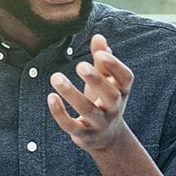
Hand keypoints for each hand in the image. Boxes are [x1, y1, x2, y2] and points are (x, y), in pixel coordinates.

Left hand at [47, 34, 133, 153]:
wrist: (106, 138)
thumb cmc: (104, 100)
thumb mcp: (106, 81)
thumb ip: (103, 59)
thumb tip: (98, 36)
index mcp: (122, 91)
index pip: (125, 78)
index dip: (115, 66)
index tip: (100, 54)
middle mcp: (114, 108)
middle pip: (110, 95)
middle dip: (96, 80)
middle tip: (79, 65)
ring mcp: (99, 123)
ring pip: (87, 110)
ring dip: (71, 93)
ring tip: (55, 77)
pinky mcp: (84, 135)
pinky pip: (71, 126)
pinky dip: (60, 113)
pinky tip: (50, 97)